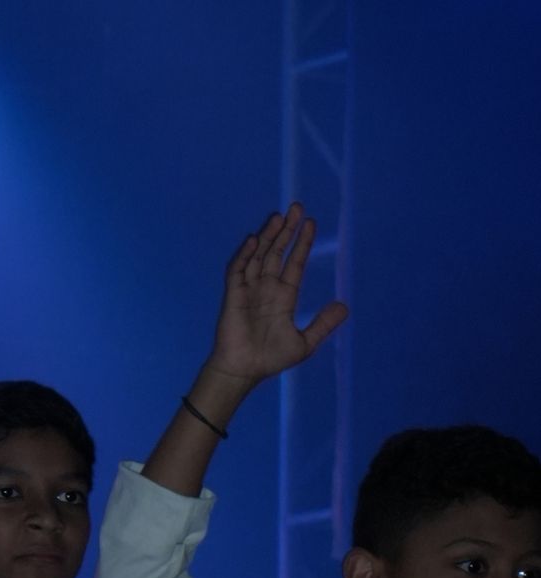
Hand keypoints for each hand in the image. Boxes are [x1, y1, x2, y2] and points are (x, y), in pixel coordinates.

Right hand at [204, 208, 347, 393]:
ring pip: (259, 256)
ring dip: (268, 236)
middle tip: (295, 207)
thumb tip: (344, 306)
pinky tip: (254, 240)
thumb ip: (323, 324)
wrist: (244, 370)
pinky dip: (245, 255)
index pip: (295, 262)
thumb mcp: (305, 343)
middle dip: (286, 230)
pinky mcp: (233, 295)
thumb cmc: (271, 358)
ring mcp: (249, 289)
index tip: (310, 223)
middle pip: (277, 252)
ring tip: (278, 217)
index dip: (302, 243)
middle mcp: (267, 287)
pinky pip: (238, 270)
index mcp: (284, 296)